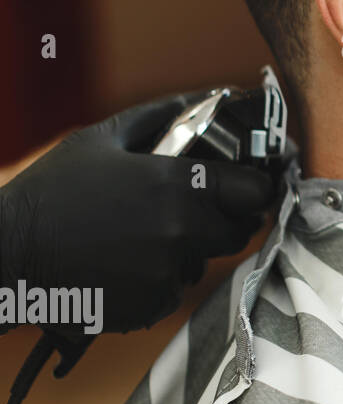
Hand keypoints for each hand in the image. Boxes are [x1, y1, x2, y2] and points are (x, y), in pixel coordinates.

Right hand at [0, 91, 274, 335]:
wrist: (5, 255)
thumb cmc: (51, 192)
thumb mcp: (103, 139)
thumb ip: (164, 116)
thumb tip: (212, 96)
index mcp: (179, 185)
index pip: (256, 191)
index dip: (255, 188)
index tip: (247, 186)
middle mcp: (182, 231)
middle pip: (238, 230)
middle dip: (224, 219)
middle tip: (192, 211)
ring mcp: (168, 273)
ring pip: (203, 262)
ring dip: (187, 250)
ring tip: (140, 236)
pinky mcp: (151, 307)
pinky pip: (174, 291)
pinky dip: (158, 280)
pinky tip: (123, 264)